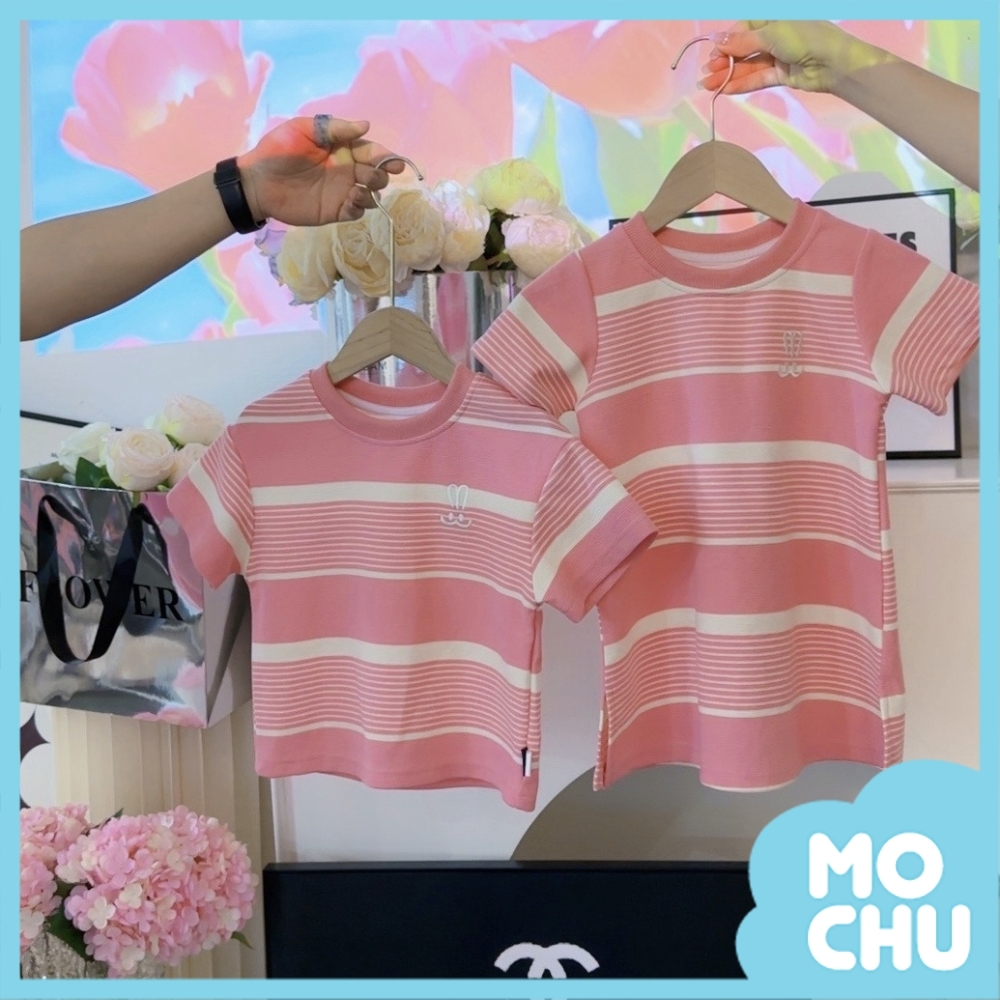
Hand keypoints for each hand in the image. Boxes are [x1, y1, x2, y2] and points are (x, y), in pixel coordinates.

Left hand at [236, 117, 405, 226]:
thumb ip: (334, 128)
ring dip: (372, 192)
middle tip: (371, 177)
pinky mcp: (335, 211)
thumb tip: (366, 125)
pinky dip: (359, 207)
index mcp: (342, 149)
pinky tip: (350, 201)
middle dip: (381, 175)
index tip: (394, 162)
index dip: (385, 156)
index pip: (370, 151)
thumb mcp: (303, 129)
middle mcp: (347, 170)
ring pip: (370, 194)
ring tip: (357, 191)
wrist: (257, 182)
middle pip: (376, 174)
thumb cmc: (278, 151)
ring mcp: (342, 192)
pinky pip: (356, 211)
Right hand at [700, 20, 895, 97]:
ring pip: (749, 65)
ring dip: (729, 75)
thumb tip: (717, 41)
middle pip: (744, 48)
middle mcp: (776, 35)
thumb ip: (743, 42)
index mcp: (775, 16)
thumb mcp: (771, 34)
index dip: (728, 41)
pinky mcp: (782, 75)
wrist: (834, 62)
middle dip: (725, 61)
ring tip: (708, 86)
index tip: (713, 54)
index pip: (744, 27)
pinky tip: (725, 90)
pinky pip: (758, 78)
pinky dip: (742, 84)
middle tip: (706, 73)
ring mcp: (778, 55)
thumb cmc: (805, 38)